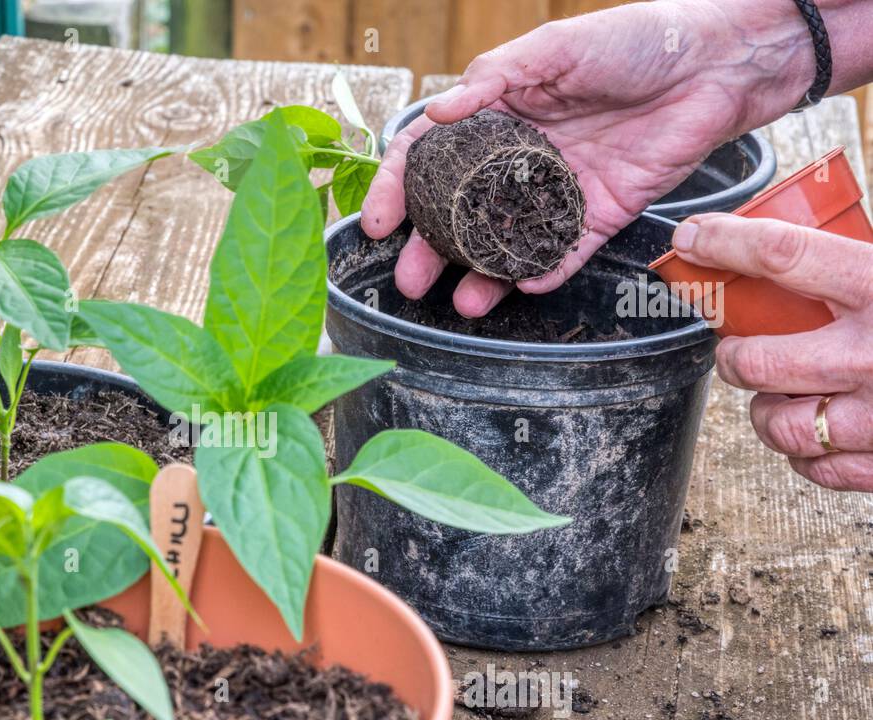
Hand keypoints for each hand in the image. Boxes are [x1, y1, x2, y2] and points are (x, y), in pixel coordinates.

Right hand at [362, 0, 816, 315]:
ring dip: (483, 276)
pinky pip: (568, 252)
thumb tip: (439, 112)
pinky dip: (545, 272)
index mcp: (499, 116)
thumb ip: (495, 78)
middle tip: (410, 282)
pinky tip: (522, 287)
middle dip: (432, 251)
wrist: (718, 61)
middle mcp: (521, 159)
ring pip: (508, 243)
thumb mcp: (554, 46)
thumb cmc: (636, 39)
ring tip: (464, 304)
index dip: (399, 191)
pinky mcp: (603, 213)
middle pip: (461, 214)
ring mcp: (560, 191)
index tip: (378, 224)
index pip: (432, 159)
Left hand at [671, 213, 872, 491]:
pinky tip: (819, 430)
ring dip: (765, 409)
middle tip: (736, 348)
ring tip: (783, 393)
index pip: (784, 255)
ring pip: (775, 422)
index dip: (726, 243)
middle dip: (733, 355)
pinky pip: (814, 466)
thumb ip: (861, 263)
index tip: (692, 238)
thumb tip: (795, 252)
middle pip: (755, 358)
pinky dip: (806, 452)